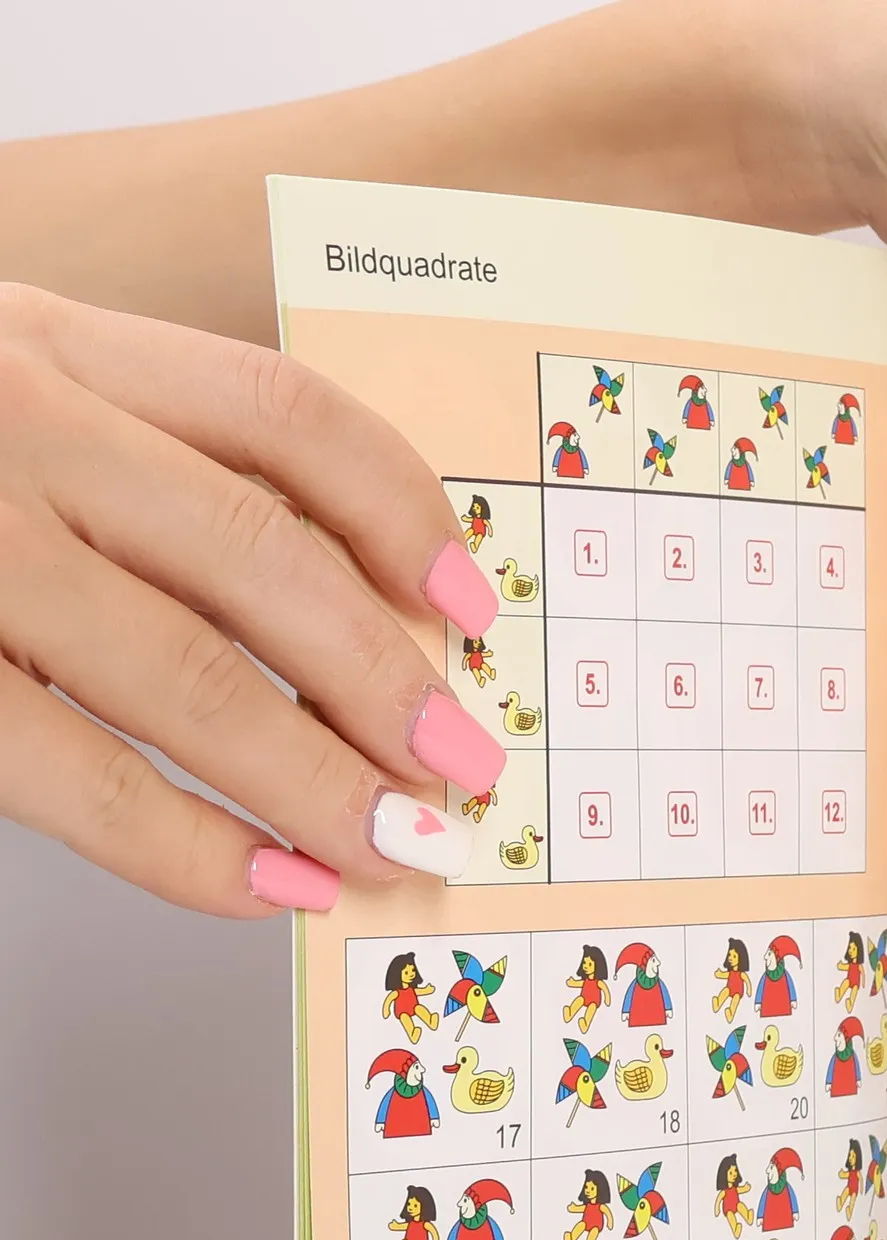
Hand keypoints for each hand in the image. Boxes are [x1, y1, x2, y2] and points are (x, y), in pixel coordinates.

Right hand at [0, 286, 507, 913]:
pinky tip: (266, 885)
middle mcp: (8, 425)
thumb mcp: (6, 390)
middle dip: (384, 678)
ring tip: (398, 844)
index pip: (279, 411)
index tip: (473, 603)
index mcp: (52, 342)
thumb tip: (343, 608)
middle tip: (467, 769)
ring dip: (313, 777)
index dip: (401, 508)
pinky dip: (184, 846)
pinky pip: (69, 773)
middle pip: (255, 556)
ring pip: (178, 671)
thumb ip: (136, 456)